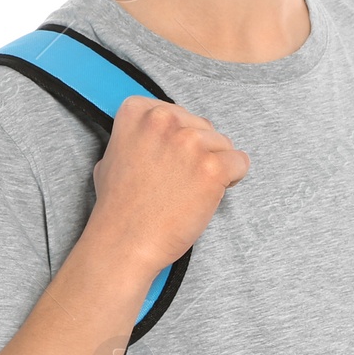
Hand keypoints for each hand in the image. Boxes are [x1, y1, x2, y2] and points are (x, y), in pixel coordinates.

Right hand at [88, 94, 250, 270]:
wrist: (126, 242)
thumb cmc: (120, 208)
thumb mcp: (113, 155)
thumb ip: (139, 137)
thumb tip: (157, 136)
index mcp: (139, 112)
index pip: (178, 113)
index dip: (178, 139)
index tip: (169, 159)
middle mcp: (165, 120)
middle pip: (203, 127)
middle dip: (198, 152)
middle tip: (179, 180)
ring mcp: (190, 143)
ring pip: (224, 144)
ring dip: (214, 167)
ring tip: (190, 190)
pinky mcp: (212, 168)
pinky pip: (240, 162)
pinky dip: (232, 179)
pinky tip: (210, 193)